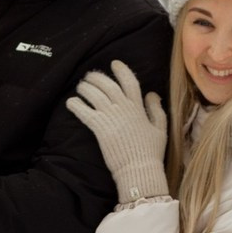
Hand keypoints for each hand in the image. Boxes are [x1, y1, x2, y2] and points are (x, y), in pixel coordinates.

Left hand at [66, 60, 168, 203]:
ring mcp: (111, 117)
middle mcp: (123, 108)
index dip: (121, 71)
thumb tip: (152, 93)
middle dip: (97, 78)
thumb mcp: (160, 129)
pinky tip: (71, 102)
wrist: (139, 169)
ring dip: (85, 88)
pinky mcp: (99, 128)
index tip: (114, 63)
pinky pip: (84, 111)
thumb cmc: (151, 152)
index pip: (129, 82)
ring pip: (94, 95)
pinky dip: (76, 105)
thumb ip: (156, 110)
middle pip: (107, 85)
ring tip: (80, 87)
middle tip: (89, 77)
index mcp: (138, 107)